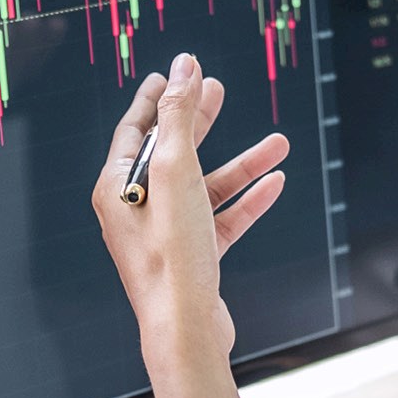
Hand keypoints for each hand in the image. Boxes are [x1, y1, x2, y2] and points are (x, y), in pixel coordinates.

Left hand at [93, 53, 289, 358]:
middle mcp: (136, 211)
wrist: (186, 331)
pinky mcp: (193, 259)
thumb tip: (184, 66)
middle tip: (220, 89)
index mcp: (118, 188)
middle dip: (199, 121)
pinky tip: (276, 182)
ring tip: (279, 142)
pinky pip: (222, 219)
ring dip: (242, 164)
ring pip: (205, 187)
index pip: (135, 130)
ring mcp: (165, 236)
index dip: (156, 99)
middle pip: (170, 153)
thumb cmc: (173, 256)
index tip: (172, 74)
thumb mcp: (176, 172)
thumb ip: (180, 116)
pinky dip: (247, 200)